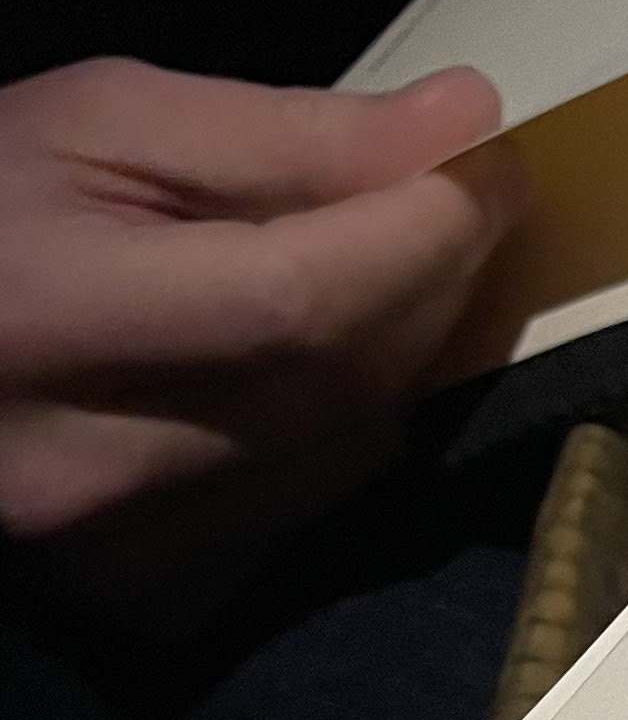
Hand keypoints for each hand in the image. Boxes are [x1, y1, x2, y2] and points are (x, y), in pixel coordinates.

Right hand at [0, 59, 518, 619]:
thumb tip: (462, 123)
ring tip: (379, 270)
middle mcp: (89, 464)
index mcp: (46, 318)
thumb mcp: (99, 122)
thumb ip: (282, 136)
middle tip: (457, 207)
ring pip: (346, 456)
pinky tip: (300, 365)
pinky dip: (337, 430)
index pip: (299, 299)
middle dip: (432, 287)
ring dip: (396, 360)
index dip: (422, 235)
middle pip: (342, 387)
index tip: (488, 166)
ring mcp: (124, 550)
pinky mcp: (152, 597)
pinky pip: (307, 508)